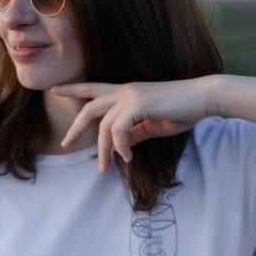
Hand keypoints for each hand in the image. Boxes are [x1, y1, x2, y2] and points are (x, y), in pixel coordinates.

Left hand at [50, 76, 218, 171]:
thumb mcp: (152, 125)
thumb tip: (121, 146)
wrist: (202, 98)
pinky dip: (119, 147)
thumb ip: (134, 133)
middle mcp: (124, 90)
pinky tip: (127, 158)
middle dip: (75, 127)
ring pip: (103, 125)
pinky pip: (118, 130)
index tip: (53, 89)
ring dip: (103, 149)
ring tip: (105, 168)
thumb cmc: (181, 110)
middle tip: (65, 144)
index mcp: (126, 92)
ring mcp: (130, 96)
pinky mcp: (138, 104)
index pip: (93, 88)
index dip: (72, 88)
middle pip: (90, 108)